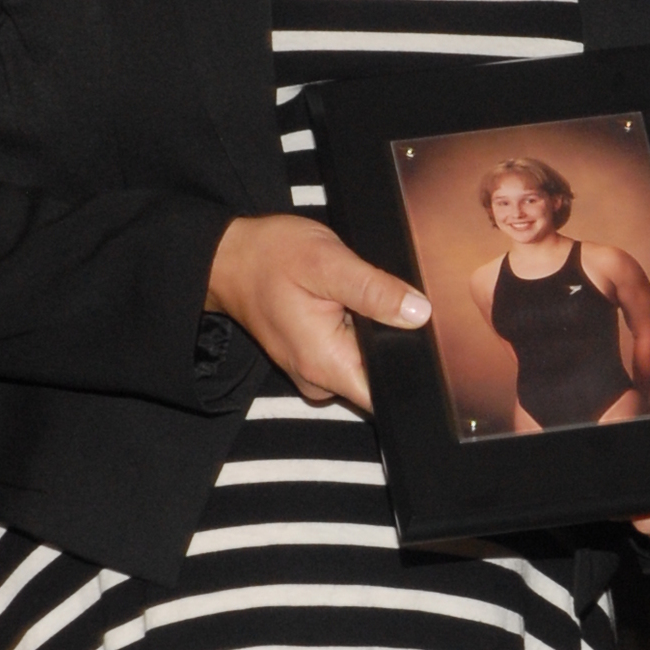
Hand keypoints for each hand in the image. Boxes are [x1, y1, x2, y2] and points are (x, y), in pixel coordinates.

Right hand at [206, 213, 427, 414]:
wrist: (230, 257)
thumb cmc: (269, 257)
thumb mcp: (327, 263)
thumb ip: (375, 290)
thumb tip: (419, 312)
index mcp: (326, 364)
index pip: (388, 393)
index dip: (411, 368)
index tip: (415, 335)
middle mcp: (320, 379)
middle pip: (381, 376)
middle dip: (391, 342)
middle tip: (376, 301)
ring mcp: (315, 372)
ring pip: (366, 363)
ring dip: (372, 334)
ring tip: (354, 300)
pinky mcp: (315, 358)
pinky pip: (350, 354)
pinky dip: (356, 331)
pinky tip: (345, 305)